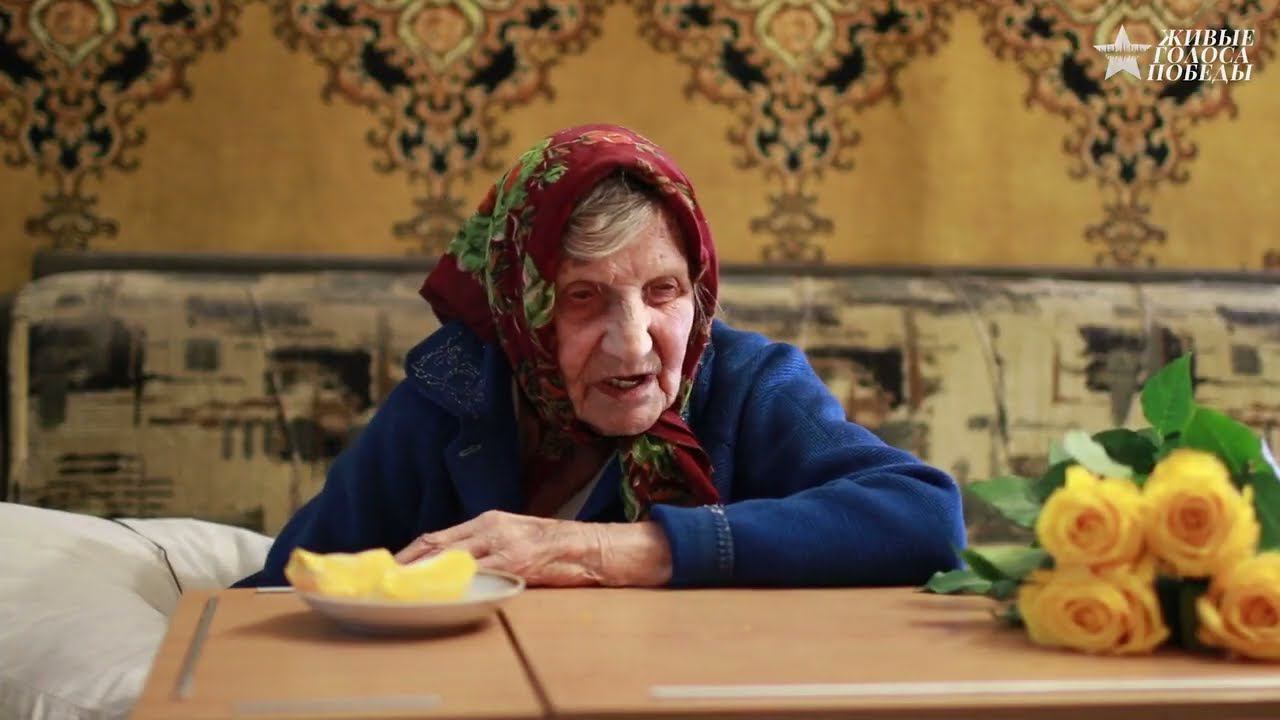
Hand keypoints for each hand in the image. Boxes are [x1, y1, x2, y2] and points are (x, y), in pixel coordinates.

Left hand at [394, 510, 672, 586]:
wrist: (595, 547)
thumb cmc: (557, 547)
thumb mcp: (516, 537)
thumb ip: (487, 547)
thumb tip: (455, 566)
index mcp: (489, 520)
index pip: (437, 536)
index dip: (409, 552)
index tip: (387, 567)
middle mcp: (491, 527)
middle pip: (436, 545)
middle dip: (406, 564)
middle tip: (381, 581)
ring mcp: (503, 544)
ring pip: (451, 559)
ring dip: (424, 576)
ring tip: (400, 591)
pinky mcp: (517, 563)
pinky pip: (478, 576)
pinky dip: (455, 586)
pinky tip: (439, 596)